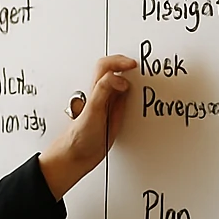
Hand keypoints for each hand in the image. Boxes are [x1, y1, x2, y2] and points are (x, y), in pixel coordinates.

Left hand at [38, 55, 135, 199]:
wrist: (76, 158)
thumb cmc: (78, 137)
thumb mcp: (92, 111)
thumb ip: (104, 91)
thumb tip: (120, 79)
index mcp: (95, 90)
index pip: (106, 66)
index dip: (120, 61)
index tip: (134, 65)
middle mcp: (102, 96)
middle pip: (115, 72)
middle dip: (128, 67)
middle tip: (141, 68)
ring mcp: (108, 106)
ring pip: (121, 87)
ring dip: (132, 81)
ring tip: (142, 79)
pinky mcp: (113, 118)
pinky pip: (125, 102)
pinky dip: (133, 98)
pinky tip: (138, 100)